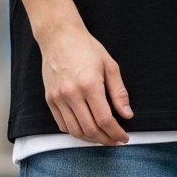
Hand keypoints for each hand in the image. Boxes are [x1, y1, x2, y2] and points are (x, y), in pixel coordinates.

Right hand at [39, 21, 133, 143]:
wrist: (59, 36)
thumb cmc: (86, 48)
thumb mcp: (110, 66)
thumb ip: (119, 93)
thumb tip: (127, 114)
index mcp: (90, 85)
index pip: (105, 120)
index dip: (116, 133)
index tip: (124, 138)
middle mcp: (72, 94)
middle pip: (90, 129)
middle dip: (105, 139)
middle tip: (115, 140)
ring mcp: (58, 98)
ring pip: (75, 131)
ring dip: (91, 139)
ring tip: (102, 137)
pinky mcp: (50, 99)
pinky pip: (62, 125)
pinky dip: (75, 132)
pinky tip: (86, 129)